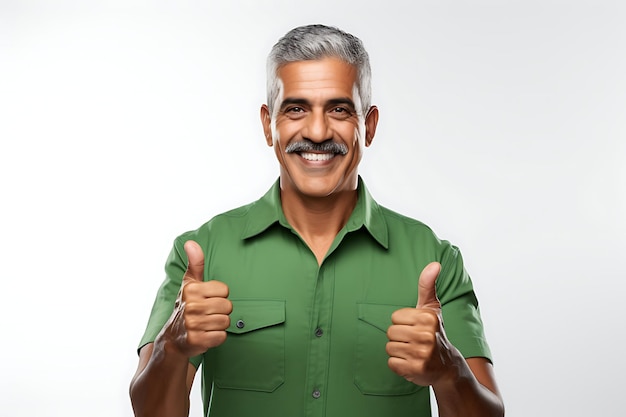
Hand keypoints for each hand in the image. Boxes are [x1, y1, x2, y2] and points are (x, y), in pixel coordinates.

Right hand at [159, 240, 231, 357]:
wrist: (172, 338)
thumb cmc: (187, 306)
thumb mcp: (190, 283)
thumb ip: (195, 263)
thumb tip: (191, 242)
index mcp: (192, 289)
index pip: (225, 290)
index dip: (219, 296)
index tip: (208, 299)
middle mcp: (191, 306)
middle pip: (228, 306)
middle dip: (221, 311)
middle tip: (208, 313)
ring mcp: (193, 324)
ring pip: (226, 322)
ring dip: (219, 324)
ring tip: (206, 324)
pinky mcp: (197, 341)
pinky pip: (221, 336)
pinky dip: (217, 337)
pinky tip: (206, 334)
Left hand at [386, 262, 454, 386]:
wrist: (447, 367)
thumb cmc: (435, 332)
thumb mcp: (432, 308)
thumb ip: (428, 285)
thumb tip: (434, 264)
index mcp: (428, 318)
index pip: (395, 317)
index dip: (402, 323)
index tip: (415, 328)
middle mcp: (426, 335)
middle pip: (390, 332)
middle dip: (399, 337)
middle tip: (414, 341)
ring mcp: (422, 353)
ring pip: (390, 347)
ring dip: (399, 351)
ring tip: (413, 351)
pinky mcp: (416, 369)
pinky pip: (392, 363)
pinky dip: (399, 364)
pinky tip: (412, 363)